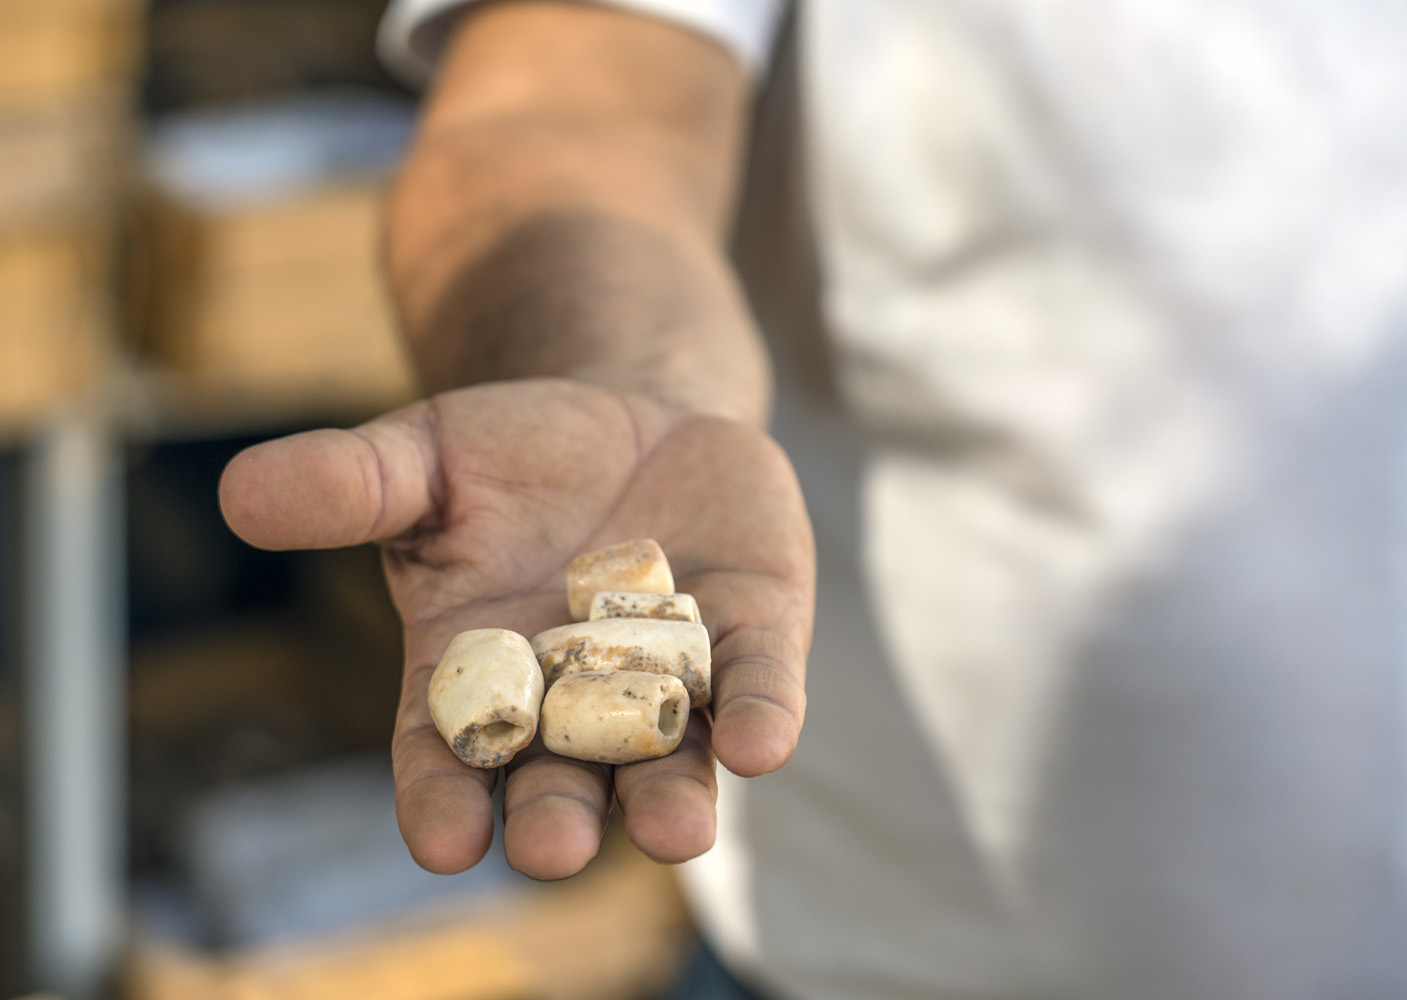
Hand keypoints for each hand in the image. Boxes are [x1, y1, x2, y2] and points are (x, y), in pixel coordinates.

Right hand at [219, 379, 814, 877]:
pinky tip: (764, 744)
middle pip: (562, 779)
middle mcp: (576, 701)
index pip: (449, 758)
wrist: (631, 416)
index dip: (443, 801)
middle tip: (552, 846)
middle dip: (558, 816)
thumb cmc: (509, 458)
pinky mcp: (751, 631)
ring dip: (673, 798)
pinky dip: (761, 716)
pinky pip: (756, 684)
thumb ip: (350, 486)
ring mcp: (671, 676)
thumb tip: (239, 492)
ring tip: (676, 831)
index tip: (441, 838)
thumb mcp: (423, 458)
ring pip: (671, 757)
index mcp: (478, 676)